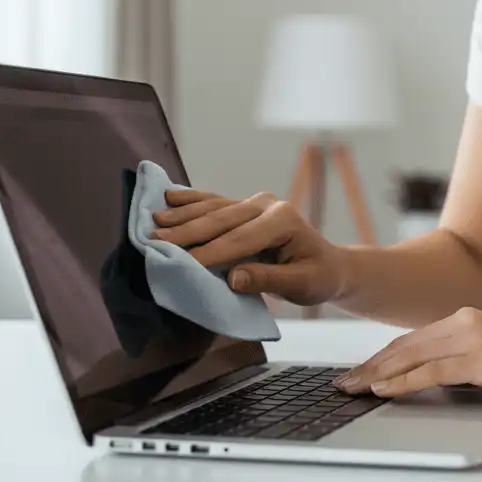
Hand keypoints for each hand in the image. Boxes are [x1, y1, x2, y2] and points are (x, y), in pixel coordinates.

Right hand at [150, 190, 347, 307]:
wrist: (328, 265)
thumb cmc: (317, 278)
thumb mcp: (301, 285)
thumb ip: (268, 280)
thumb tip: (233, 278)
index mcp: (283, 220)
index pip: (240, 239)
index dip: (211, 252)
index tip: (182, 262)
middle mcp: (267, 205)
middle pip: (221, 219)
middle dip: (187, 230)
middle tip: (154, 237)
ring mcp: (255, 203)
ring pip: (213, 207)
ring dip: (182, 213)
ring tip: (154, 218)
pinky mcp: (245, 207)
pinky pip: (214, 202)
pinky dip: (191, 200)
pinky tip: (169, 196)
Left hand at [331, 307, 481, 400]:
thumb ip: (472, 357)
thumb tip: (445, 375)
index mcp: (469, 318)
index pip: (415, 338)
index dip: (384, 355)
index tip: (362, 371)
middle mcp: (466, 322)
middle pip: (405, 344)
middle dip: (371, 364)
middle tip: (345, 381)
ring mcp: (474, 339)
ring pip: (411, 356)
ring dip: (378, 373)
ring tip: (354, 388)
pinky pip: (432, 371)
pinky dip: (403, 380)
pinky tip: (384, 388)